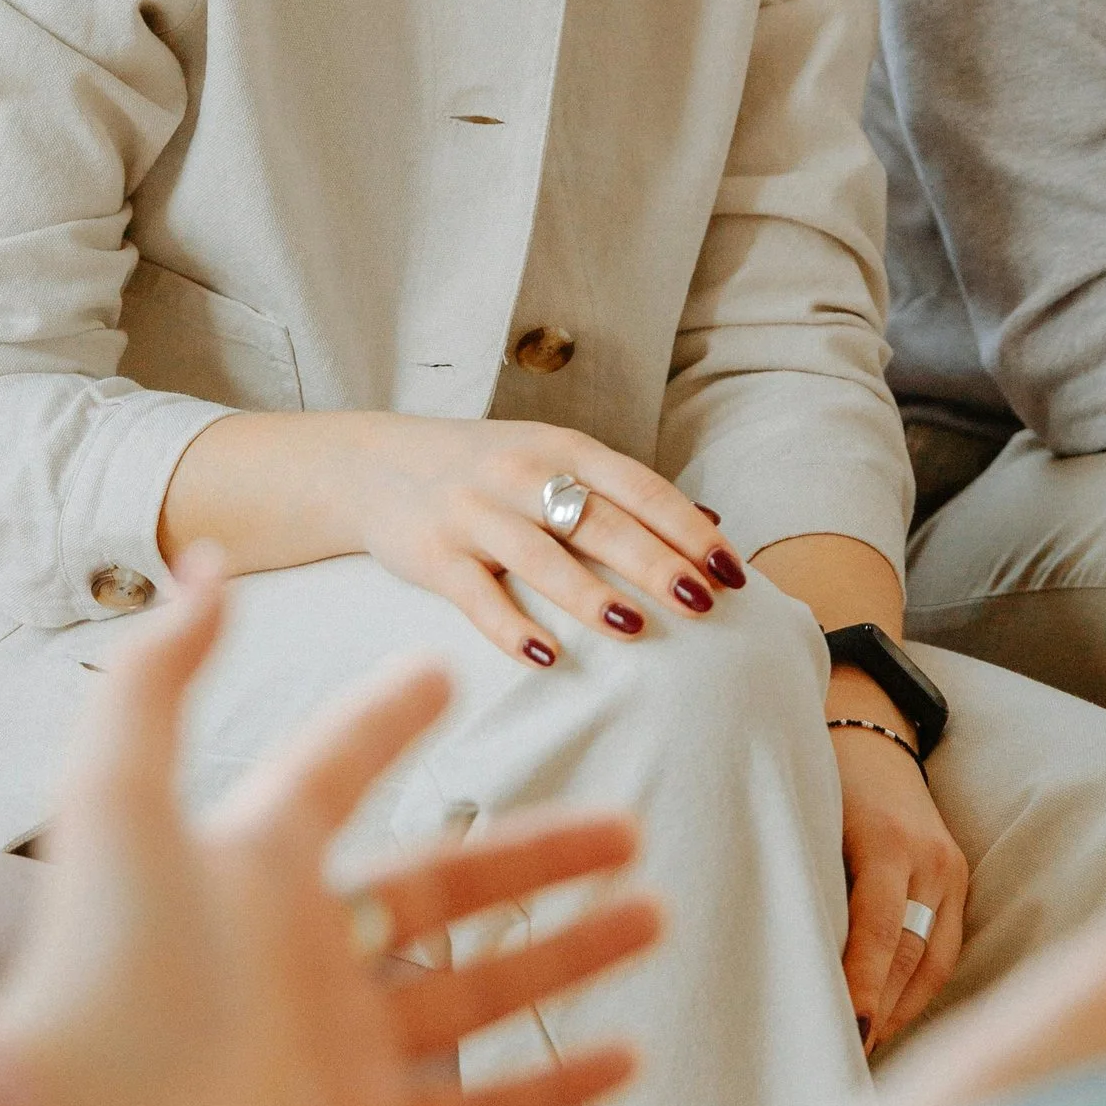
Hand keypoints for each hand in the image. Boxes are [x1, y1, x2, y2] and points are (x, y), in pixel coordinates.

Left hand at [0, 555, 663, 1105]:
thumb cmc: (96, 966)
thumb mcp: (118, 797)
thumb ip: (160, 676)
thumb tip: (204, 563)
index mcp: (253, 863)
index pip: (335, 773)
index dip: (384, 723)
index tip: (440, 675)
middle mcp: (304, 953)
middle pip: (444, 889)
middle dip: (538, 856)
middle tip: (627, 826)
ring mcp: (338, 1050)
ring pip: (480, 993)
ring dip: (569, 953)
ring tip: (653, 914)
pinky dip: (555, 1086)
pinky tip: (629, 1057)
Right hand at [163, 410, 742, 666]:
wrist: (375, 465)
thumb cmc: (487, 471)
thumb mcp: (554, 460)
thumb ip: (625, 493)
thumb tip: (713, 525)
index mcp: (562, 448)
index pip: (640, 487)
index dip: (688, 529)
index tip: (731, 571)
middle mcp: (520, 475)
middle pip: (598, 521)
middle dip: (654, 561)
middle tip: (703, 603)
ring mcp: (474, 514)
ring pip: (540, 556)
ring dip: (589, 593)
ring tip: (635, 627)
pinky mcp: (432, 556)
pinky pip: (476, 597)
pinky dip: (511, 628)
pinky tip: (547, 657)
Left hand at [830, 706, 964, 1052]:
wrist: (868, 728)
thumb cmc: (818, 777)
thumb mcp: (805, 818)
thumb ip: (807, 880)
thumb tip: (787, 962)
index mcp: (886, 840)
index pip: (879, 928)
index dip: (863, 983)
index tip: (846, 1030)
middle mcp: (929, 858)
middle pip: (911, 954)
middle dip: (880, 1012)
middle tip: (841, 1058)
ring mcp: (951, 870)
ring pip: (933, 960)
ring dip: (899, 1011)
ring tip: (862, 1052)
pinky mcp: (959, 880)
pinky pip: (943, 949)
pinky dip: (916, 989)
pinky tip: (888, 1019)